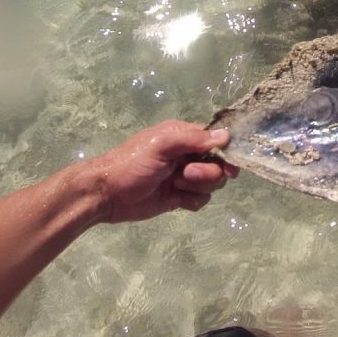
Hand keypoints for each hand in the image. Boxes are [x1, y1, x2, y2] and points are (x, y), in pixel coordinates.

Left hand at [81, 121, 236, 222]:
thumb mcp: (161, 145)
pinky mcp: (179, 197)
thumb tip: (227, 135)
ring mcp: (184, 177)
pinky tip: (175, 200)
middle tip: (184, 175)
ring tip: (175, 186)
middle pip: (218, 165)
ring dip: (197, 187)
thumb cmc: (132, 164)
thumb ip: (193, 139)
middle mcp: (187, 155)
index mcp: (184, 137)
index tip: (230, 166)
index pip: (217, 140)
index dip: (226, 153)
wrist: (107, 195)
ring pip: (212, 184)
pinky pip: (200, 200)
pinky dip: (191, 201)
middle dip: (206, 173)